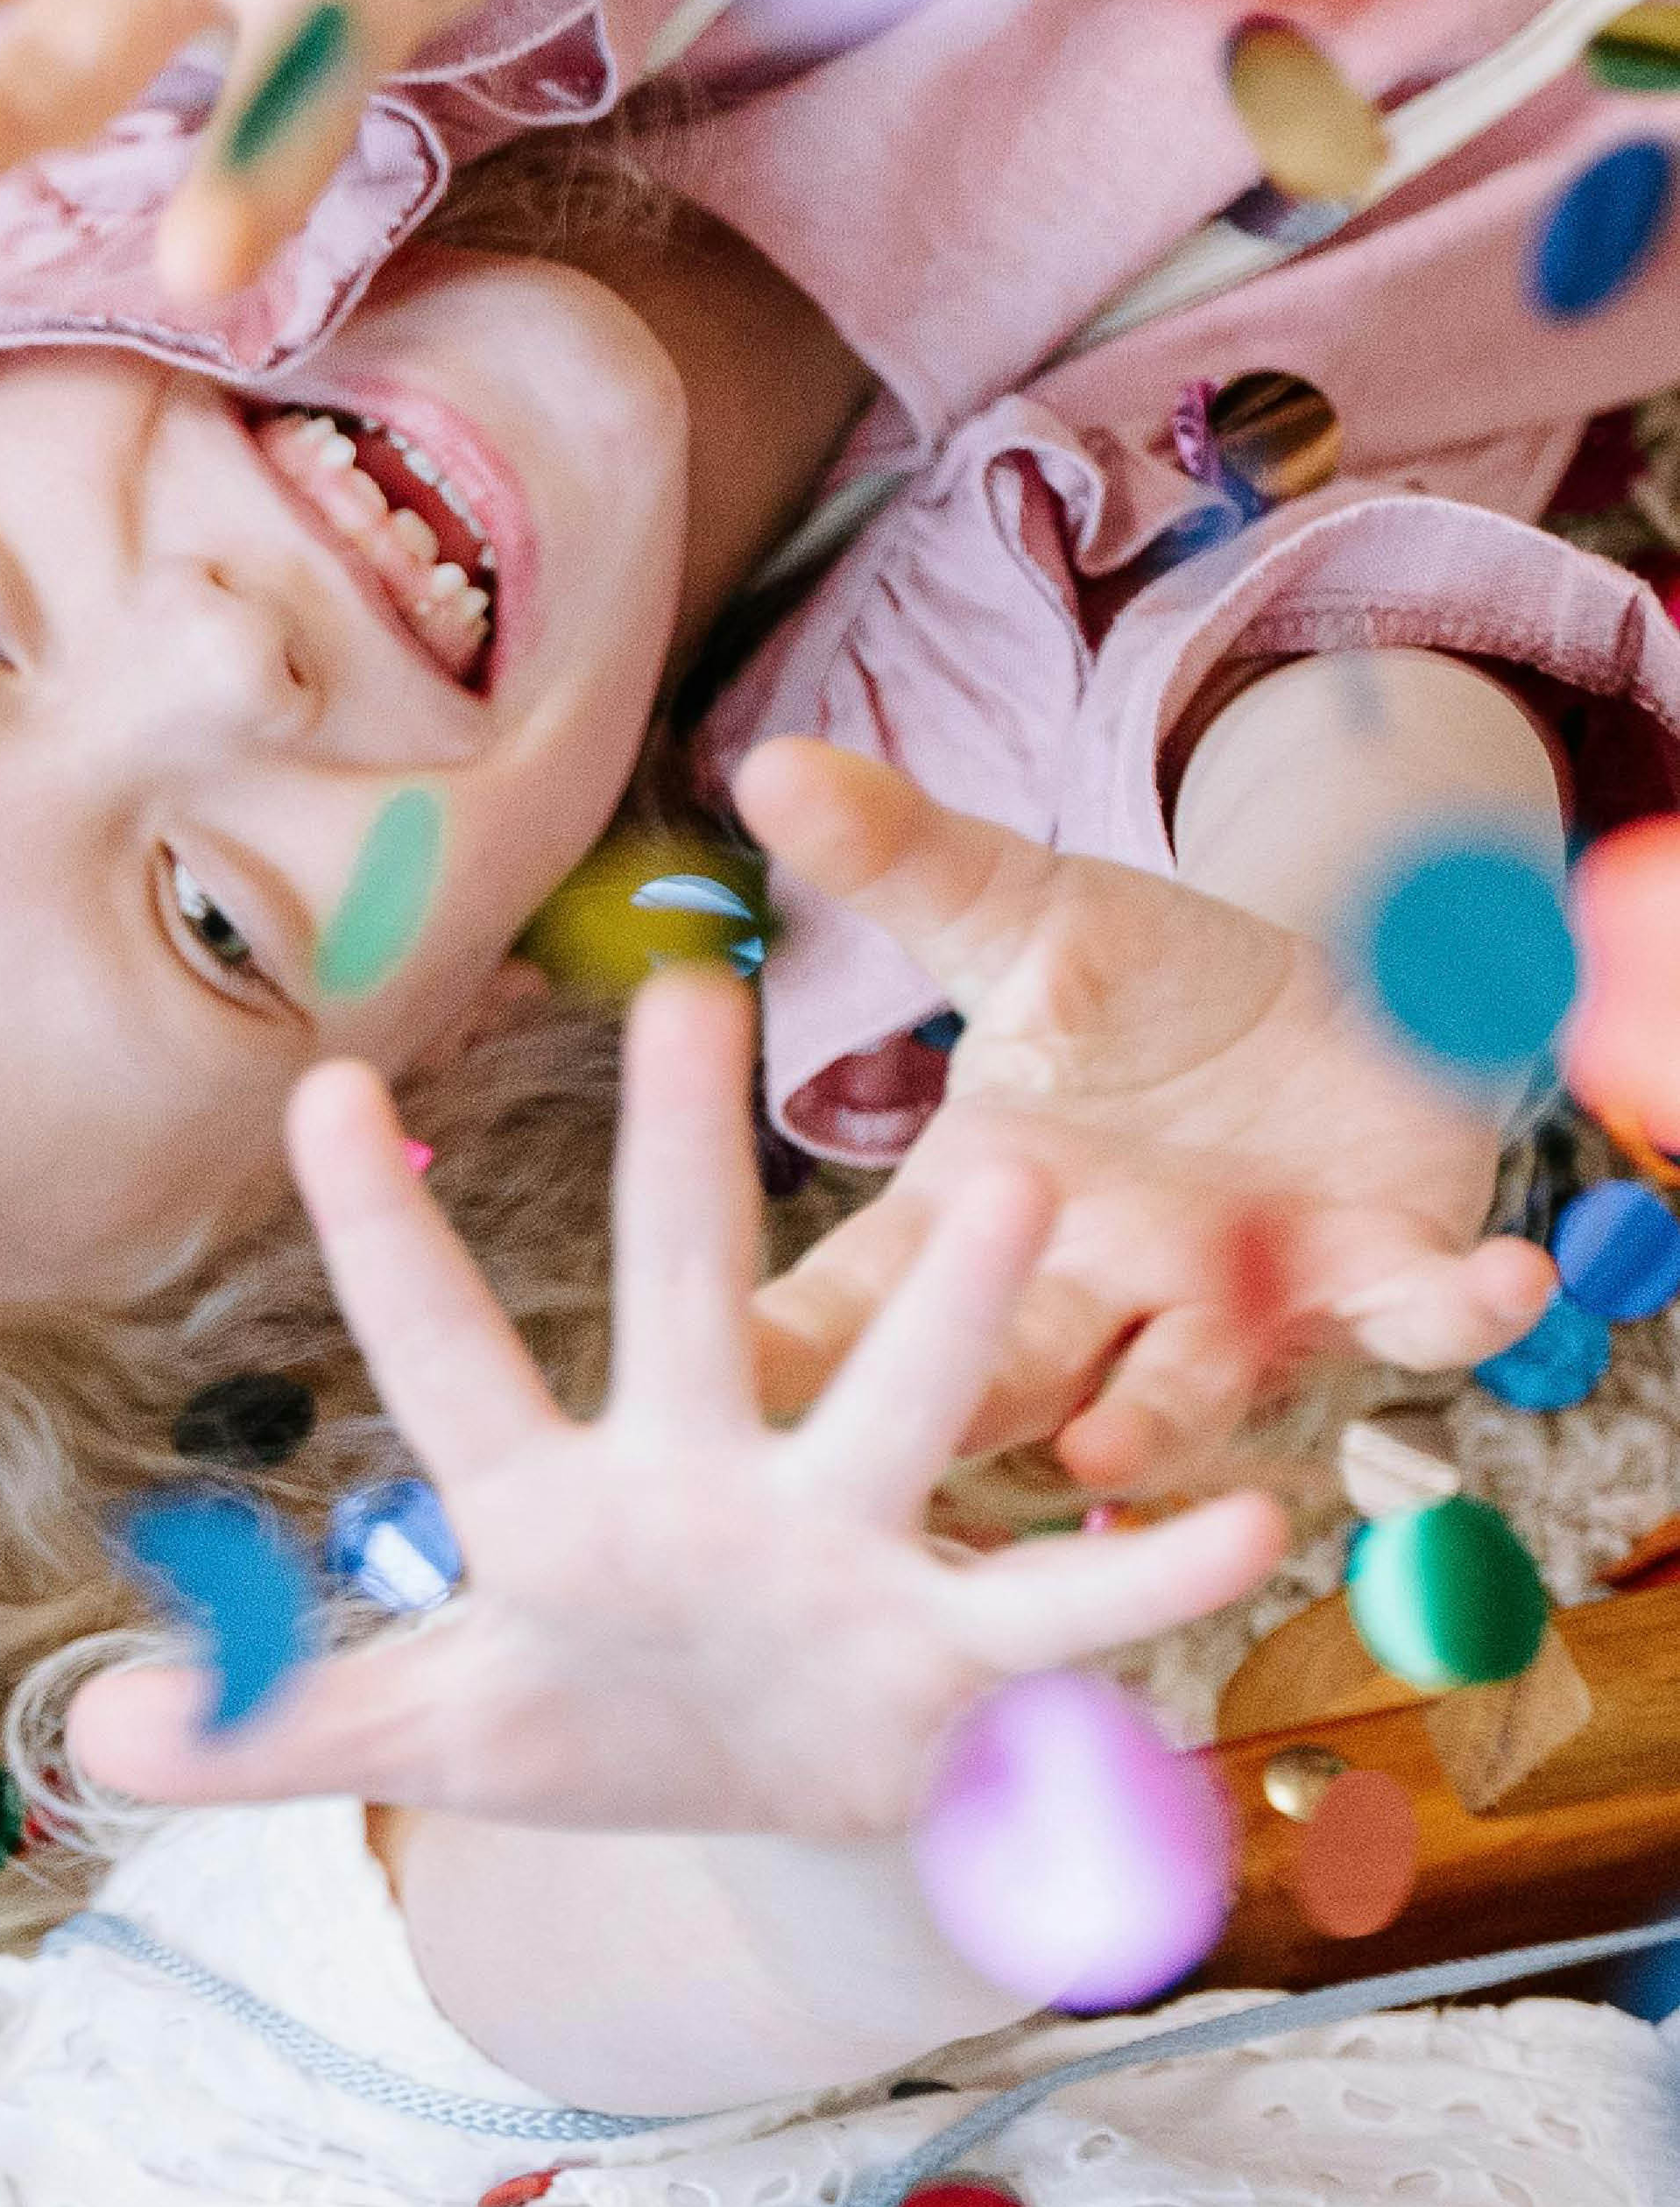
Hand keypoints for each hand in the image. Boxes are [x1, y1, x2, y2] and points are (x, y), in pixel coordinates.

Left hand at [63, 962, 1285, 1838]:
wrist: (773, 1806)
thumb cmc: (601, 1722)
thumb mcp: (427, 1737)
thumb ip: (267, 1728)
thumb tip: (87, 1741)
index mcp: (555, 1495)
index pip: (443, 1354)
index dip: (380, 1237)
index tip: (315, 1089)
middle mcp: (710, 1471)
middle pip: (690, 1295)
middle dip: (686, 1162)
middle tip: (691, 992)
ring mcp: (848, 1542)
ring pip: (906, 1403)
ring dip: (954, 1309)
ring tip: (1019, 1181)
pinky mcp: (963, 1652)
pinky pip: (1066, 1602)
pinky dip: (1149, 1570)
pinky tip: (1252, 1518)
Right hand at [739, 740, 1554, 1490]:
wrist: (1340, 996)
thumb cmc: (1158, 988)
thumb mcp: (1025, 915)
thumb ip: (903, 862)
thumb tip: (769, 765)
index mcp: (971, 1220)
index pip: (846, 1305)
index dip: (778, 1351)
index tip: (704, 1380)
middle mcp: (1090, 1294)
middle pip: (996, 1379)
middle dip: (948, 1407)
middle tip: (889, 1436)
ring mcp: (1235, 1304)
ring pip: (1185, 1393)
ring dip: (1156, 1420)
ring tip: (1114, 1441)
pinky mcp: (1379, 1278)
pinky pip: (1419, 1318)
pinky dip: (1460, 1310)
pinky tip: (1504, 1276)